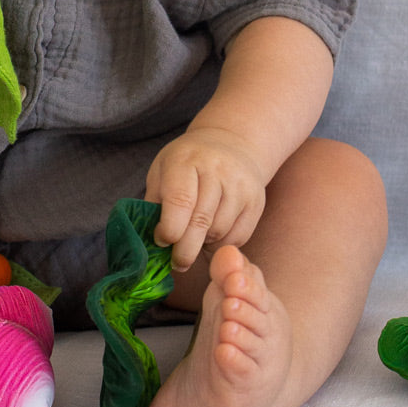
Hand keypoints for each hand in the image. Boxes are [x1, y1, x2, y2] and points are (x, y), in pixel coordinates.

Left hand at [145, 127, 266, 273]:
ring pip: (220, 232)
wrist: (231, 144)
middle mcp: (216, 169)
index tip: (161, 241)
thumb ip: (155, 201)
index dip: (169, 229)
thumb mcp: (163, 170)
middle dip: (185, 250)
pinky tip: (211, 239)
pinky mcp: (256, 199)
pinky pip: (238, 236)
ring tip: (193, 242)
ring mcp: (240, 184)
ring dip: (203, 246)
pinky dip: (222, 245)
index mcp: (186, 160)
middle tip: (176, 263)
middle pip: (201, 221)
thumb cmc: (188, 163)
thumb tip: (150, 241)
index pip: (180, 201)